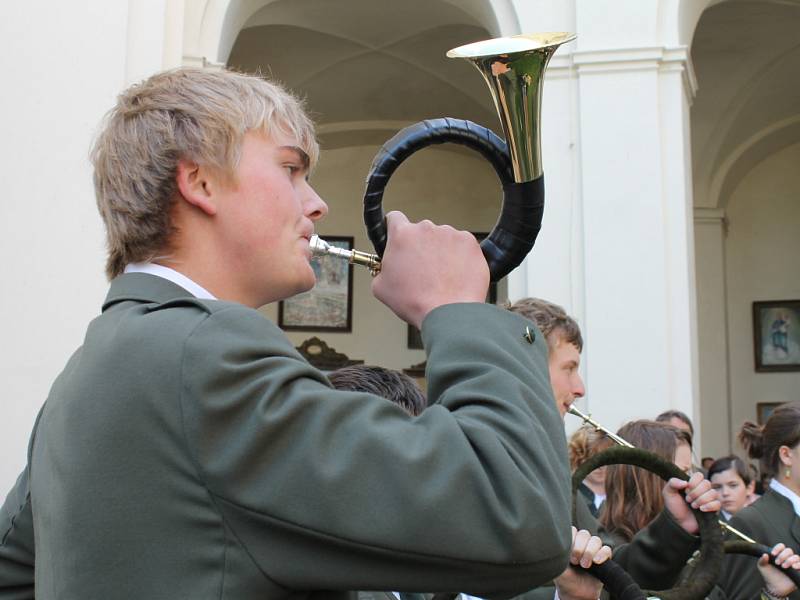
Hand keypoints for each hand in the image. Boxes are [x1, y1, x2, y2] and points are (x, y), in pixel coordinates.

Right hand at [371, 211, 488, 328]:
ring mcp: (450, 234)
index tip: (399, 238)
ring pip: (443, 239)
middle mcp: (426, 228)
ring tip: (442, 277)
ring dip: (441, 251)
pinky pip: (462, 246)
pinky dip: (460, 257)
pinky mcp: (469, 242)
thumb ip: (381, 269)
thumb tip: (386, 267)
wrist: (448, 312)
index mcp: (402, 235)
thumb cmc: (414, 301)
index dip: (395, 229)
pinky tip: (456, 275)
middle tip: (422, 269)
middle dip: (421, 246)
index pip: (394, 218)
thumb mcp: (381, 288)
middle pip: (421, 232)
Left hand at [554, 527, 612, 599]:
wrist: (578, 594)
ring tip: (584, 565)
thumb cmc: (566, 579)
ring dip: (590, 552)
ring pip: (596, 540)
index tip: (567, 554)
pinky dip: (602, 554)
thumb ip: (556, 555)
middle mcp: (582, 544)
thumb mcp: (557, 567)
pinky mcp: (604, 558)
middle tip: (575, 562)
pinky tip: (596, 562)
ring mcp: (594, 550)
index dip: (571, 539)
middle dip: (580, 548)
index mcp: (570, 542)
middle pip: (584, 534)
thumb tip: (551, 542)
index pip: (572, 530)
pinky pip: (607, 549)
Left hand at [662, 472, 719, 533]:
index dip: (693, 482)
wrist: (678, 523)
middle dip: (695, 492)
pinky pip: (718, 503)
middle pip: (707, 483)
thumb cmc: (674, 506)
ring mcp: (709, 499)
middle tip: (687, 499)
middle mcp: (702, 489)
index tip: (685, 489)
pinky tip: (701, 509)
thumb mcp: (668, 493)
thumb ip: (672, 483)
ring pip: (713, 493)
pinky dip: (709, 506)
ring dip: (701, 500)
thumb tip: (685, 482)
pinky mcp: (714, 509)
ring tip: (693, 506)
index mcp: (692, 483)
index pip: (699, 475)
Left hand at [758, 543, 799, 597]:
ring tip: (784, 567)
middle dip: (783, 555)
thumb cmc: (768, 575)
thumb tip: (765, 554)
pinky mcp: (798, 571)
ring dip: (790, 560)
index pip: (781, 546)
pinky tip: (794, 567)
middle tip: (777, 563)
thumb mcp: (762, 567)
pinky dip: (798, 564)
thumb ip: (762, 560)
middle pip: (789, 551)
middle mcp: (787, 558)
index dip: (777, 548)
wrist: (774, 587)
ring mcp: (793, 565)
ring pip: (796, 557)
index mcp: (779, 555)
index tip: (773, 554)